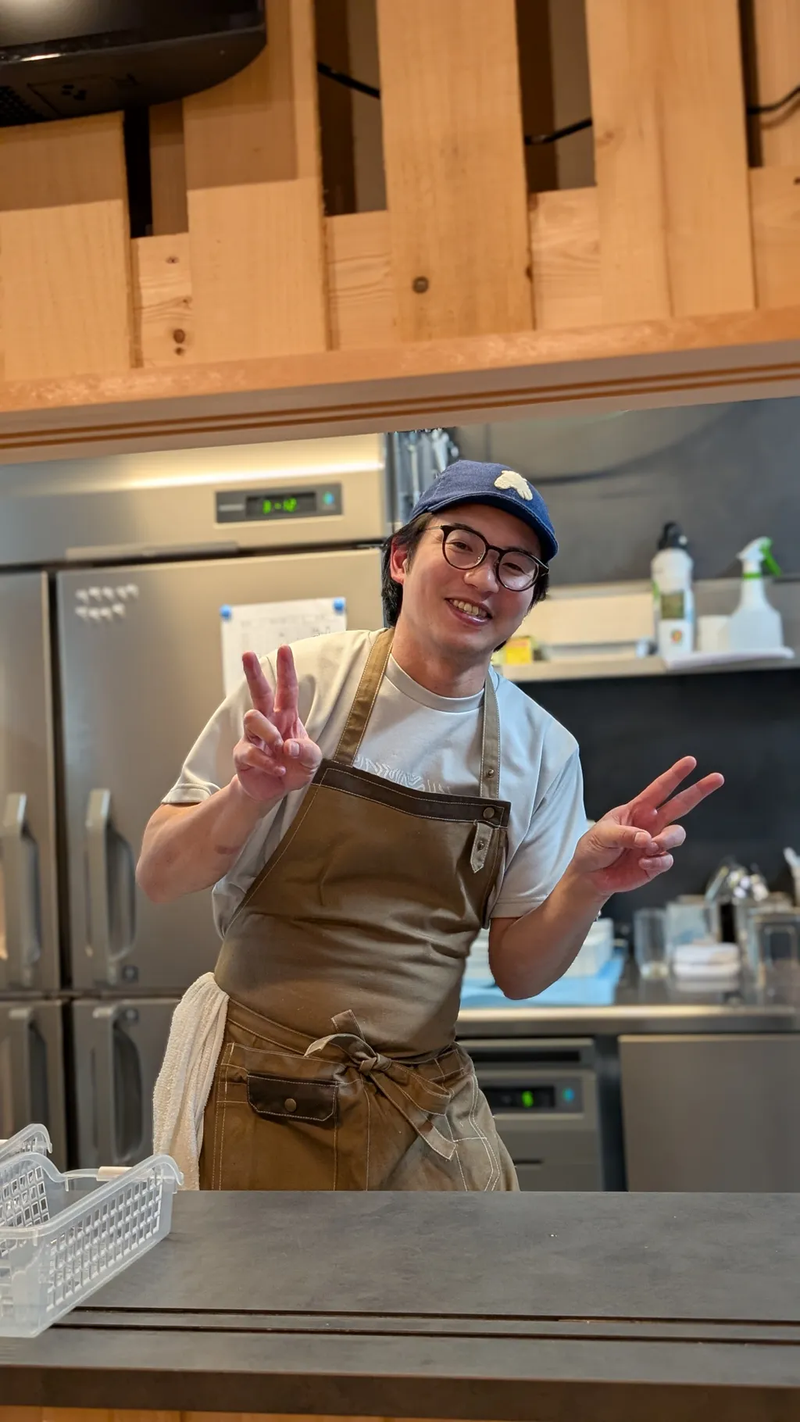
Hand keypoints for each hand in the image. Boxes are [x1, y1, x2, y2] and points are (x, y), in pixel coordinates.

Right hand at [232, 646, 321, 803]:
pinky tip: (278, 770)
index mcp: (286, 717)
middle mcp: (268, 722)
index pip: (287, 689)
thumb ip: (307, 751)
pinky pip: (251, 751)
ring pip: (252, 718)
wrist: (274, 790)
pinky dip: (268, 762)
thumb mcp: (312, 760)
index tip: (284, 648)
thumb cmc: (294, 767)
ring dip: (268, 731)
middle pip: (259, 692)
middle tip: (247, 654)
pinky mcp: (243, 755)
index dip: (286, 669)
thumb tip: (288, 745)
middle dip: (254, 673)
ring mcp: (253, 737)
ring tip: (278, 747)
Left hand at [570, 757, 723, 898]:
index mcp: (637, 809)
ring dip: (667, 840)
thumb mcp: (602, 835)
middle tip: (717, 778)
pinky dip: (657, 862)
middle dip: (699, 791)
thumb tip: (647, 838)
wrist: (591, 875)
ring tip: (650, 847)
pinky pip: (667, 860)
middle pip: (681, 804)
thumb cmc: (594, 848)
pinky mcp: (656, 863)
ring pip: (677, 835)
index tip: (691, 761)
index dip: (675, 774)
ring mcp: (655, 842)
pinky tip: (642, 864)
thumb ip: (625, 834)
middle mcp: (651, 823)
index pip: (660, 788)